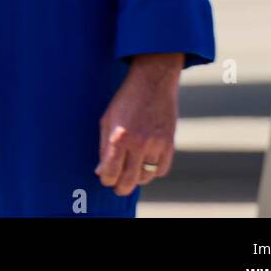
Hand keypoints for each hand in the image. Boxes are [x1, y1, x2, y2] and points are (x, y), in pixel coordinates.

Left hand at [96, 52, 182, 195]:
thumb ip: (104, 147)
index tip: (105, 179)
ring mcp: (156, 144)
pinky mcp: (169, 144)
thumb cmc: (125, 100)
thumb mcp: (108, 120)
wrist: (152, 83)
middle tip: (118, 188)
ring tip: (131, 174)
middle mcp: (138, 143)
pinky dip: (153, 172)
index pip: (111, 171)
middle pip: (129, 179)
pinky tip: (146, 166)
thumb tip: (101, 171)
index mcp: (119, 136)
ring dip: (137, 179)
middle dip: (121, 187)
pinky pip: (161, 169)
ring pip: (146, 176)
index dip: (107, 179)